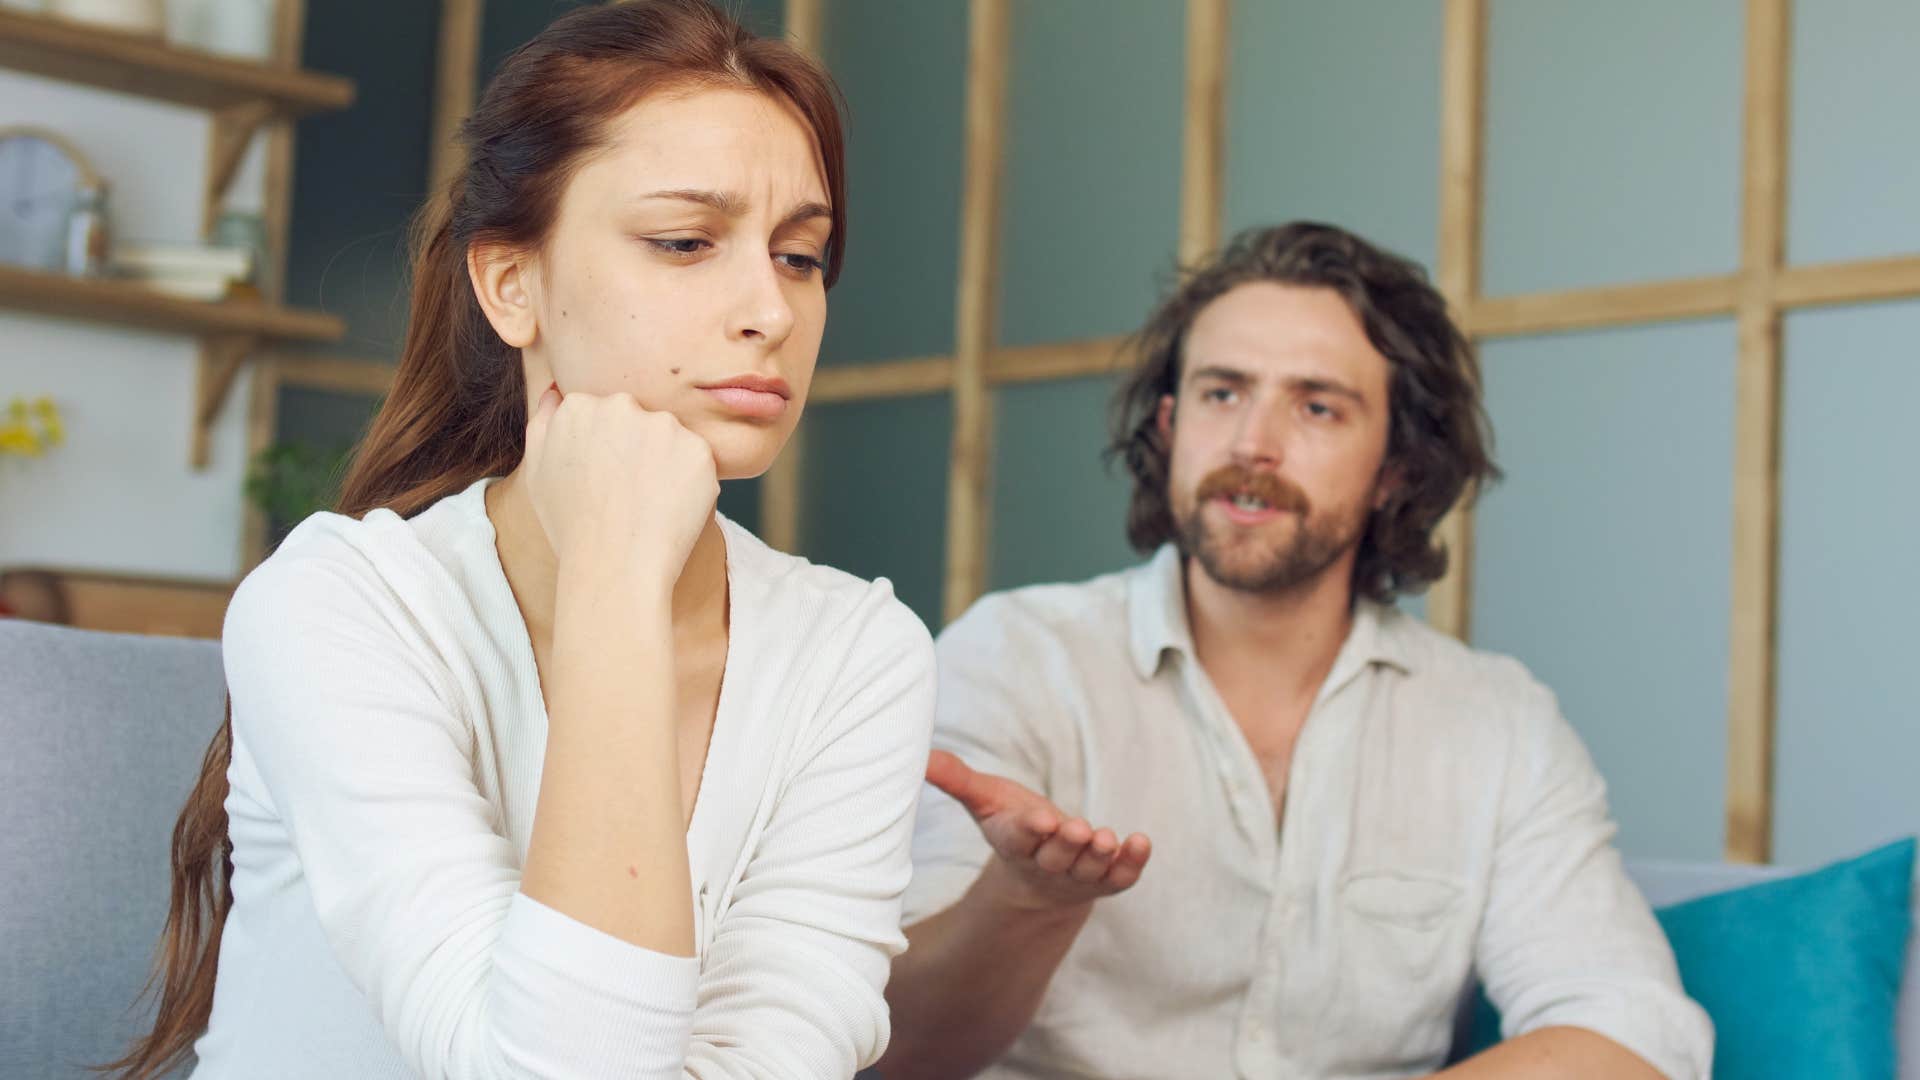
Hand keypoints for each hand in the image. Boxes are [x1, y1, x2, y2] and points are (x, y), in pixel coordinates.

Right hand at [520, 385, 718, 584]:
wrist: (614, 567)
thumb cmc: (571, 527)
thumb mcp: (538, 472)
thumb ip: (544, 423)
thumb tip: (556, 392)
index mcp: (579, 406)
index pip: (603, 413)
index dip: (606, 450)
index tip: (603, 479)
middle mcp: (621, 406)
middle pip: (638, 420)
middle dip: (637, 450)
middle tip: (628, 494)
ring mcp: (663, 426)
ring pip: (670, 439)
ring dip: (666, 464)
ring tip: (647, 504)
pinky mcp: (698, 450)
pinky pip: (697, 462)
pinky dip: (690, 483)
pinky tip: (670, 510)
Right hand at [926, 749, 1151, 912]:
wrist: (1041, 876)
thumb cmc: (1013, 826)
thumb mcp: (985, 802)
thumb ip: (958, 780)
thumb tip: (921, 755)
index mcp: (1014, 843)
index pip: (1020, 839)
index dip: (1031, 830)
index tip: (1041, 819)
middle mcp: (1047, 864)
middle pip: (1057, 857)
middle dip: (1068, 844)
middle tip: (1078, 828)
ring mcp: (1079, 876)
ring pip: (1089, 870)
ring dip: (1100, 855)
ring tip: (1106, 837)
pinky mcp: (1107, 880)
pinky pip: (1122, 876)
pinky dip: (1133, 862)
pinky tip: (1142, 842)